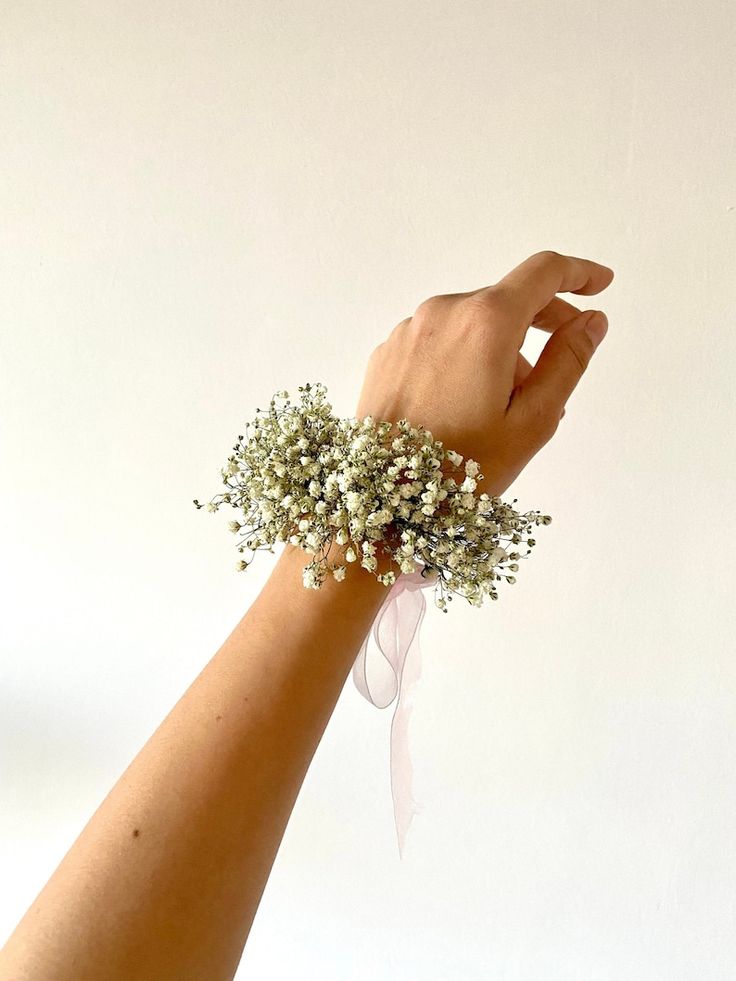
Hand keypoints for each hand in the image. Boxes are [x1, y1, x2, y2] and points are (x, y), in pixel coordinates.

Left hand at [355, 250, 613, 497]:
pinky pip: (439, 341)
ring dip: (500, 346)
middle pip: (506, 298)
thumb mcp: (533, 420)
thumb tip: (591, 321)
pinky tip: (466, 403)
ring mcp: (409, 331)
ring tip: (507, 404)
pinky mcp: (388, 352)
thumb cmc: (462, 466)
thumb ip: (568, 361)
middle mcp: (443, 312)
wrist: (384, 496)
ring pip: (471, 322)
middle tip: (565, 354)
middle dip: (543, 319)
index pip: (542, 273)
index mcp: (485, 322)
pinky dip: (462, 356)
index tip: (600, 284)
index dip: (578, 274)